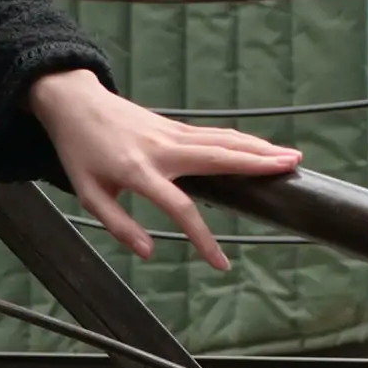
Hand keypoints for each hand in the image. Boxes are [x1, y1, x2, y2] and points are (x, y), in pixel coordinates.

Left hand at [26, 68, 300, 272]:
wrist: (76, 104)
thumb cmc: (80, 153)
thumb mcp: (89, 195)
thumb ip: (120, 226)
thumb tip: (151, 253)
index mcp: (138, 170)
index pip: (179, 208)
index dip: (202, 238)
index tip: (221, 264)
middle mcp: (162, 149)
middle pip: (216, 158)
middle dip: (254, 164)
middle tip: (289, 170)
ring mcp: (172, 133)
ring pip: (222, 141)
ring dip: (258, 148)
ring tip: (291, 157)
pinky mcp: (176, 127)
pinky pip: (215, 134)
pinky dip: (242, 140)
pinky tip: (263, 146)